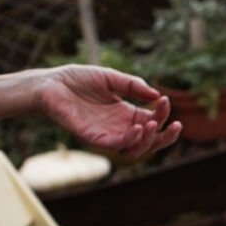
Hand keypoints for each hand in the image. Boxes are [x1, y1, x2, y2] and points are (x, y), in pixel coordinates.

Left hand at [32, 65, 180, 157]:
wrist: (49, 83)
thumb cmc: (77, 79)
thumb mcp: (110, 77)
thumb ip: (132, 85)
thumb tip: (155, 96)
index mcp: (126, 114)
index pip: (152, 121)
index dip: (163, 114)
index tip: (164, 100)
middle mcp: (119, 127)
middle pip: (151, 141)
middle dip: (166, 136)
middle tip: (176, 124)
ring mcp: (107, 134)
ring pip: (136, 148)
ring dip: (150, 140)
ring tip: (153, 124)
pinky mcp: (93, 138)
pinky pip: (116, 146)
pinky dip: (130, 139)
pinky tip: (138, 128)